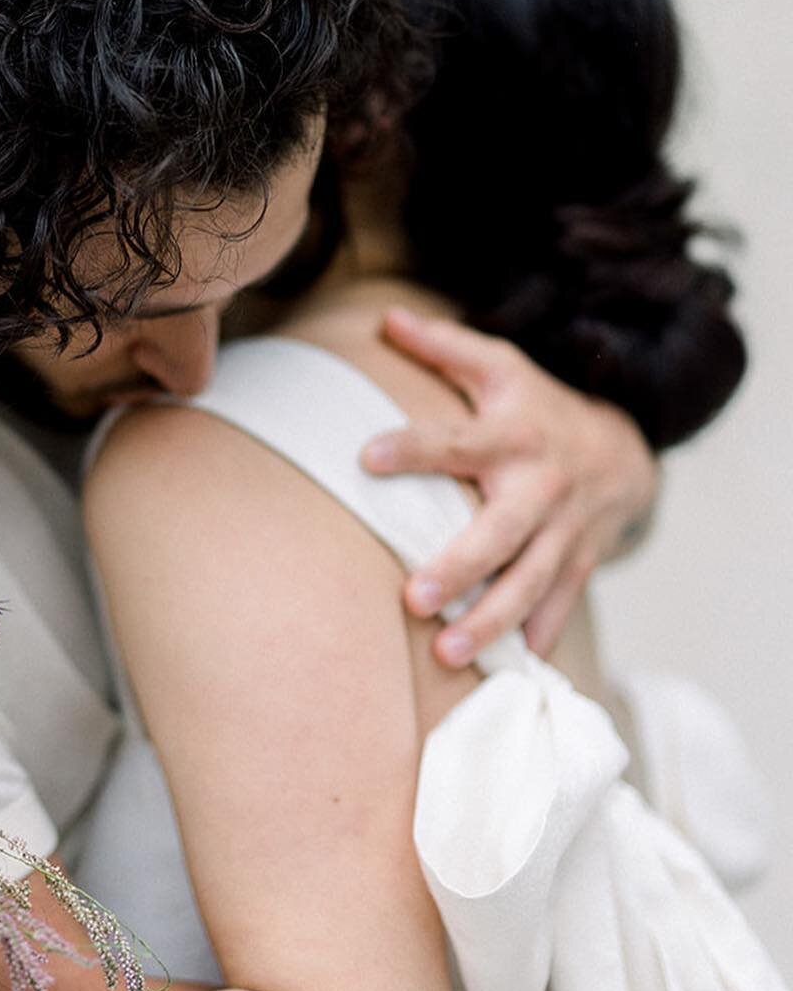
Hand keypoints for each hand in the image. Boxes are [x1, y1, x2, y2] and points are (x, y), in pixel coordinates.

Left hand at [360, 307, 658, 664]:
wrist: (625, 450)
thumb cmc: (538, 407)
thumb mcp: (500, 368)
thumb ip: (443, 347)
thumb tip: (382, 318)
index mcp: (512, 435)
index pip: (455, 440)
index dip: (413, 447)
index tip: (366, 456)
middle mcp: (540, 487)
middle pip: (500, 533)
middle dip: (460, 568)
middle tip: (413, 598)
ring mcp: (564, 531)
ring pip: (529, 583)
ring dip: (491, 621)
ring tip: (448, 653)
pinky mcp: (578, 564)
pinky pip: (557, 606)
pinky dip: (536, 638)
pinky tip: (509, 672)